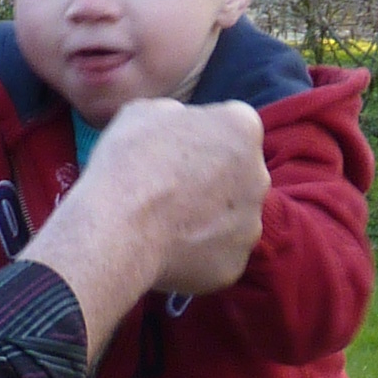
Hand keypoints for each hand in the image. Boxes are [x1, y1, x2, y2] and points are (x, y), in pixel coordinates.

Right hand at [26, 97, 267, 355]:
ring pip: (231, 217)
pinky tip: (166, 250)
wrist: (118, 228)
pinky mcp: (234, 265)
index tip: (176, 150)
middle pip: (238, 174)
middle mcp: (259, 176)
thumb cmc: (129, 161)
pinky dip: (197, 253)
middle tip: (171, 187)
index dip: (202, 136)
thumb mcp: (144, 112)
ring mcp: (250, 225)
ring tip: (164, 223)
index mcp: (243, 128)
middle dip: (213, 178)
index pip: (231, 126)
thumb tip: (180, 126)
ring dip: (207, 217)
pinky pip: (216, 254)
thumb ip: (176, 115)